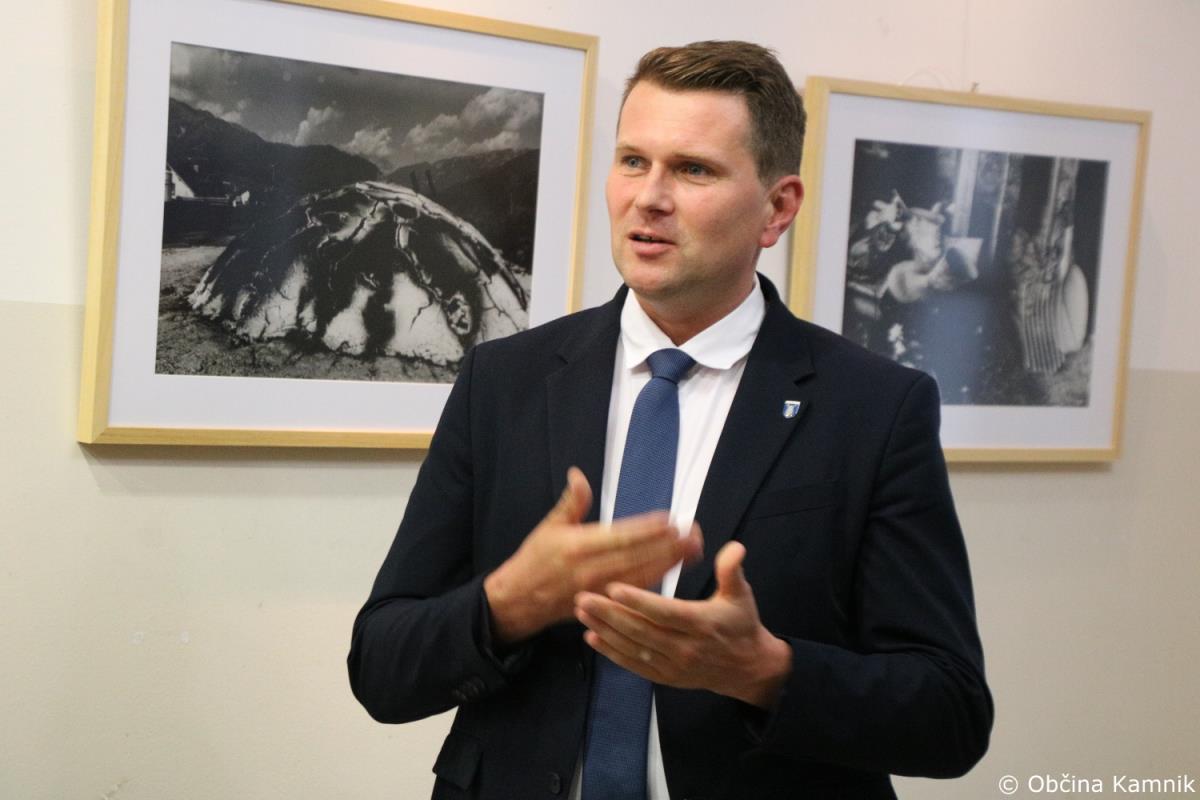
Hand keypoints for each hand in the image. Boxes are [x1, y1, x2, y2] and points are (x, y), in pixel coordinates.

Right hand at [484, 467, 702, 644]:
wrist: (519, 600)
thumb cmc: (535, 559)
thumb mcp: (549, 526)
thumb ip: (572, 502)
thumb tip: (578, 474)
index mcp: (578, 546)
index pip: (620, 537)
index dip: (648, 530)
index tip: (671, 520)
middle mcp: (590, 570)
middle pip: (637, 558)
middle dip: (668, 547)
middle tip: (694, 535)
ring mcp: (598, 590)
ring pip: (641, 577)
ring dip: (669, 564)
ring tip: (692, 550)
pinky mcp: (603, 605)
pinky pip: (634, 594)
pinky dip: (656, 582)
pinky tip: (673, 571)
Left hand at [575, 541, 791, 708]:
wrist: (746, 668)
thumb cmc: (741, 625)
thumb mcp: (742, 595)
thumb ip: (732, 571)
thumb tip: (734, 549)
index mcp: (702, 624)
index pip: (666, 612)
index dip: (639, 601)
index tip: (615, 587)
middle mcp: (685, 648)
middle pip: (642, 631)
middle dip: (611, 614)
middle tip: (584, 597)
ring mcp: (673, 665)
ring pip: (633, 648)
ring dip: (605, 630)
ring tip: (583, 611)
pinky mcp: (665, 677)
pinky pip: (634, 665)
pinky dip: (611, 652)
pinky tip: (592, 637)